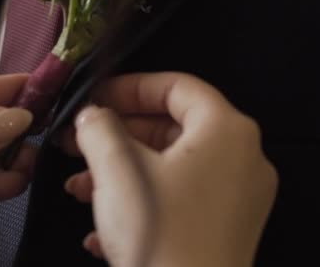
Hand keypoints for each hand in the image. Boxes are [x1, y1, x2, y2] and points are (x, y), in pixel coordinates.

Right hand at [62, 73, 277, 266]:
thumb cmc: (159, 234)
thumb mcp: (118, 170)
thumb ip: (99, 127)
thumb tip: (93, 116)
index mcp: (226, 131)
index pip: (177, 85)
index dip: (130, 86)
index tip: (96, 98)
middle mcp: (241, 158)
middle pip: (171, 127)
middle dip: (116, 136)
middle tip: (78, 142)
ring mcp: (237, 197)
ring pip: (169, 166)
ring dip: (119, 172)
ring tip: (78, 188)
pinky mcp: (224, 228)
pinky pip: (178, 198)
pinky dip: (140, 201)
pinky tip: (100, 226)